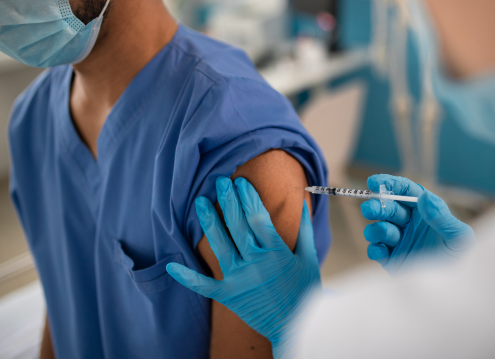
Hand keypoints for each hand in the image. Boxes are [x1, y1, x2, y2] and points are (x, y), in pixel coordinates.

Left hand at [167, 177, 320, 358]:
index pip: (258, 217)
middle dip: (229, 201)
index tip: (241, 182)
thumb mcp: (309, 259)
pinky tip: (172, 266)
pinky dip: (187, 277)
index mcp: (277, 251)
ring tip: (201, 202)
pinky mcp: (229, 295)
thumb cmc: (304, 292)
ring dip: (210, 222)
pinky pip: (204, 285)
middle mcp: (256, 262)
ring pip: (220, 245)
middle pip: (238, 226)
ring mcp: (240, 279)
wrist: (296, 326)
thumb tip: (301, 202)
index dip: (248, 198)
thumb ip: (305, 230)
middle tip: (220, 182)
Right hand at [361, 174, 475, 273]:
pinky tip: (383, 252)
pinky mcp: (391, 260)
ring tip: (388, 235)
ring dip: (377, 229)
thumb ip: (441, 217)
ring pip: (377, 228)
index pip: (404, 192)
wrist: (457, 292)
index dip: (388, 184)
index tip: (374, 182)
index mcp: (425, 212)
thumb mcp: (458, 237)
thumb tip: (425, 197)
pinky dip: (375, 249)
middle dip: (376, 206)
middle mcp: (409, 224)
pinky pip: (375, 251)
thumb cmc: (464, 261)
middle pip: (386, 208)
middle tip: (371, 209)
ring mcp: (398, 242)